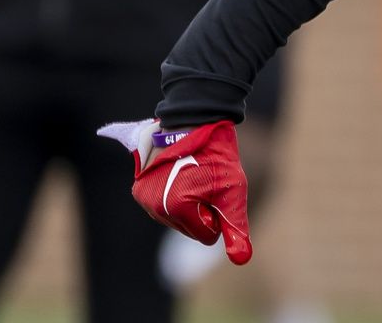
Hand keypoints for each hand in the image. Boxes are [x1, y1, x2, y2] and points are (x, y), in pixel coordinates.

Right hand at [97, 118, 252, 264]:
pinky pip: (163, 206)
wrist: (195, 122)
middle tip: (206, 181)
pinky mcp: (139, 189)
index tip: (217, 190)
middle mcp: (154, 206)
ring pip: (175, 218)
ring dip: (188, 203)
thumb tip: (242, 259)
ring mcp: (144, 198)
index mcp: (177, 207)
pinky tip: (181, 175)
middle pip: (188, 228)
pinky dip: (175, 196)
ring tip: (193, 175)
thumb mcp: (233, 191)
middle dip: (202, 210)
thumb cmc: (217, 156)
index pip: (205, 236)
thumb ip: (235, 227)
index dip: (218, 216)